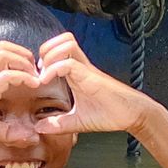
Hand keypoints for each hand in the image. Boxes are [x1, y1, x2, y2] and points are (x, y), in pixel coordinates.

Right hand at [0, 41, 56, 167]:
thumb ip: (10, 131)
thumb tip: (32, 137)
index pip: (6, 55)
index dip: (24, 60)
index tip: (37, 76)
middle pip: (5, 46)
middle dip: (26, 55)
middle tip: (37, 73)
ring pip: (5, 52)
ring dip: (24, 61)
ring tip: (34, 77)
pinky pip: (6, 75)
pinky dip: (22, 76)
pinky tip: (32, 85)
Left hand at [29, 33, 155, 135]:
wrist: (131, 115)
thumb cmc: (109, 114)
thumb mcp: (77, 121)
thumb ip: (58, 123)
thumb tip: (38, 127)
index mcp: (77, 72)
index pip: (58, 49)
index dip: (43, 57)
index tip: (36, 77)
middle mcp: (81, 66)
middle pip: (61, 39)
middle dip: (45, 50)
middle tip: (39, 71)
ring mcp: (86, 69)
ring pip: (66, 43)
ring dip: (49, 55)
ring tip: (43, 74)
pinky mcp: (90, 76)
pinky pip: (69, 63)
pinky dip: (54, 69)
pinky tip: (47, 81)